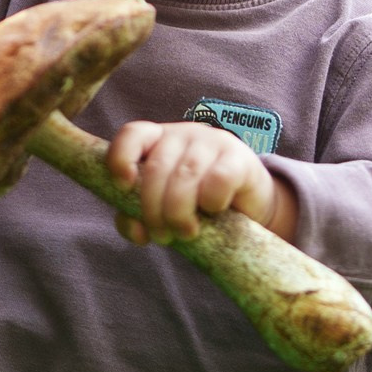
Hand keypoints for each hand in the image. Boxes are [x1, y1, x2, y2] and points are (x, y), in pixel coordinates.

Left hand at [104, 120, 295, 247]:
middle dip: (153, 209)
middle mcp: (183, 135)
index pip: (132, 135)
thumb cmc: (198, 206)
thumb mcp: (163, 211)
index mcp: (158, 140)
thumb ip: (138, 219)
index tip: (123, 186)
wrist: (250, 207)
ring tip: (185, 233)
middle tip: (163, 236)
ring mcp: (213, 142)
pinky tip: (214, 210)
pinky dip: (211, 201)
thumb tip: (136, 230)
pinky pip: (219, 178)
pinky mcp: (239, 158)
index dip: (121, 158)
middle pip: (156, 168)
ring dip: (179, 212)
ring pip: (185, 175)